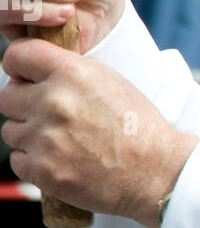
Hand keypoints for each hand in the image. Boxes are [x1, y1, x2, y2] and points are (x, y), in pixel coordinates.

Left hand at [0, 39, 196, 227]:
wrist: (156, 171)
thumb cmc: (138, 126)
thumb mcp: (109, 81)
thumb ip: (68, 71)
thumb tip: (31, 74)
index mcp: (73, 74)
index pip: (18, 56)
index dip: (17, 66)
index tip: (23, 77)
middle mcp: (55, 102)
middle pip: (7, 96)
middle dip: (23, 105)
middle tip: (47, 116)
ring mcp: (46, 138)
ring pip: (10, 130)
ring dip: (29, 135)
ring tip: (59, 141)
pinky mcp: (44, 170)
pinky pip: (17, 160)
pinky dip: (33, 162)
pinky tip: (59, 160)